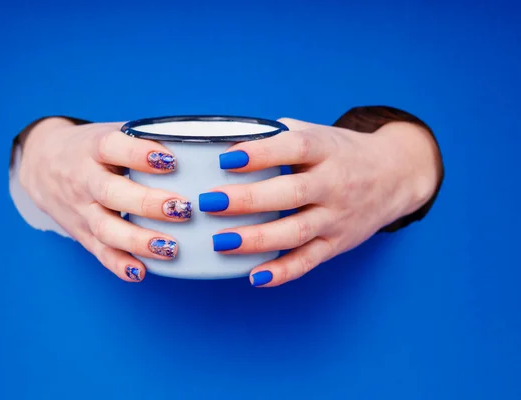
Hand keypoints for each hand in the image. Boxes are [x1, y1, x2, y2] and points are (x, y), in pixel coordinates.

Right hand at [18, 118, 192, 282]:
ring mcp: (80, 209)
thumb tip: (197, 142)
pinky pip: (99, 252)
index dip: (140, 154)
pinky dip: (119, 265)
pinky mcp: (81, 233)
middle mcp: (83, 179)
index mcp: (92, 147)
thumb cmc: (91, 148)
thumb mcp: (109, 132)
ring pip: (105, 228)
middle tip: (183, 209)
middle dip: (148, 204)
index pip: (112, 147)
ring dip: (138, 241)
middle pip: (110, 193)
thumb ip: (144, 137)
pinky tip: (141, 272)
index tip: (171, 161)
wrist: (41, 164)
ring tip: (171, 247)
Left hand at [200, 118, 440, 286]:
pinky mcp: (338, 243)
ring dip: (257, 240)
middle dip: (248, 200)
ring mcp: (337, 216)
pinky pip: (310, 261)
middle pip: (292, 194)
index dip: (260, 153)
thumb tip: (228, 141)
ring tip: (221, 242)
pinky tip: (255, 276)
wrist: (394, 175)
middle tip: (210, 202)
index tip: (226, 159)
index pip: (294, 148)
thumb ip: (278, 136)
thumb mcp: (317, 133)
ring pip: (297, 232)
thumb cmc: (342, 153)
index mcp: (326, 150)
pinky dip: (283, 272)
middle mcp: (334, 183)